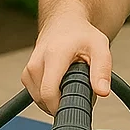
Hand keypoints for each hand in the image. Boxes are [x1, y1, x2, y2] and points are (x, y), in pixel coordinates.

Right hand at [21, 0, 112, 115]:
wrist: (64, 23)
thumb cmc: (82, 35)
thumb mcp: (100, 48)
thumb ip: (102, 70)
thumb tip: (102, 92)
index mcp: (53, 56)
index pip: (49, 93)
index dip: (63, 106)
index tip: (79, 105)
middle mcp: (36, 63)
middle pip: (44, 100)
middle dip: (64, 103)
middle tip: (81, 89)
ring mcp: (29, 70)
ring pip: (40, 100)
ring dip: (57, 100)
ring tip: (72, 83)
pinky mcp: (26, 76)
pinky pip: (37, 97)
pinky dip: (49, 96)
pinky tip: (61, 84)